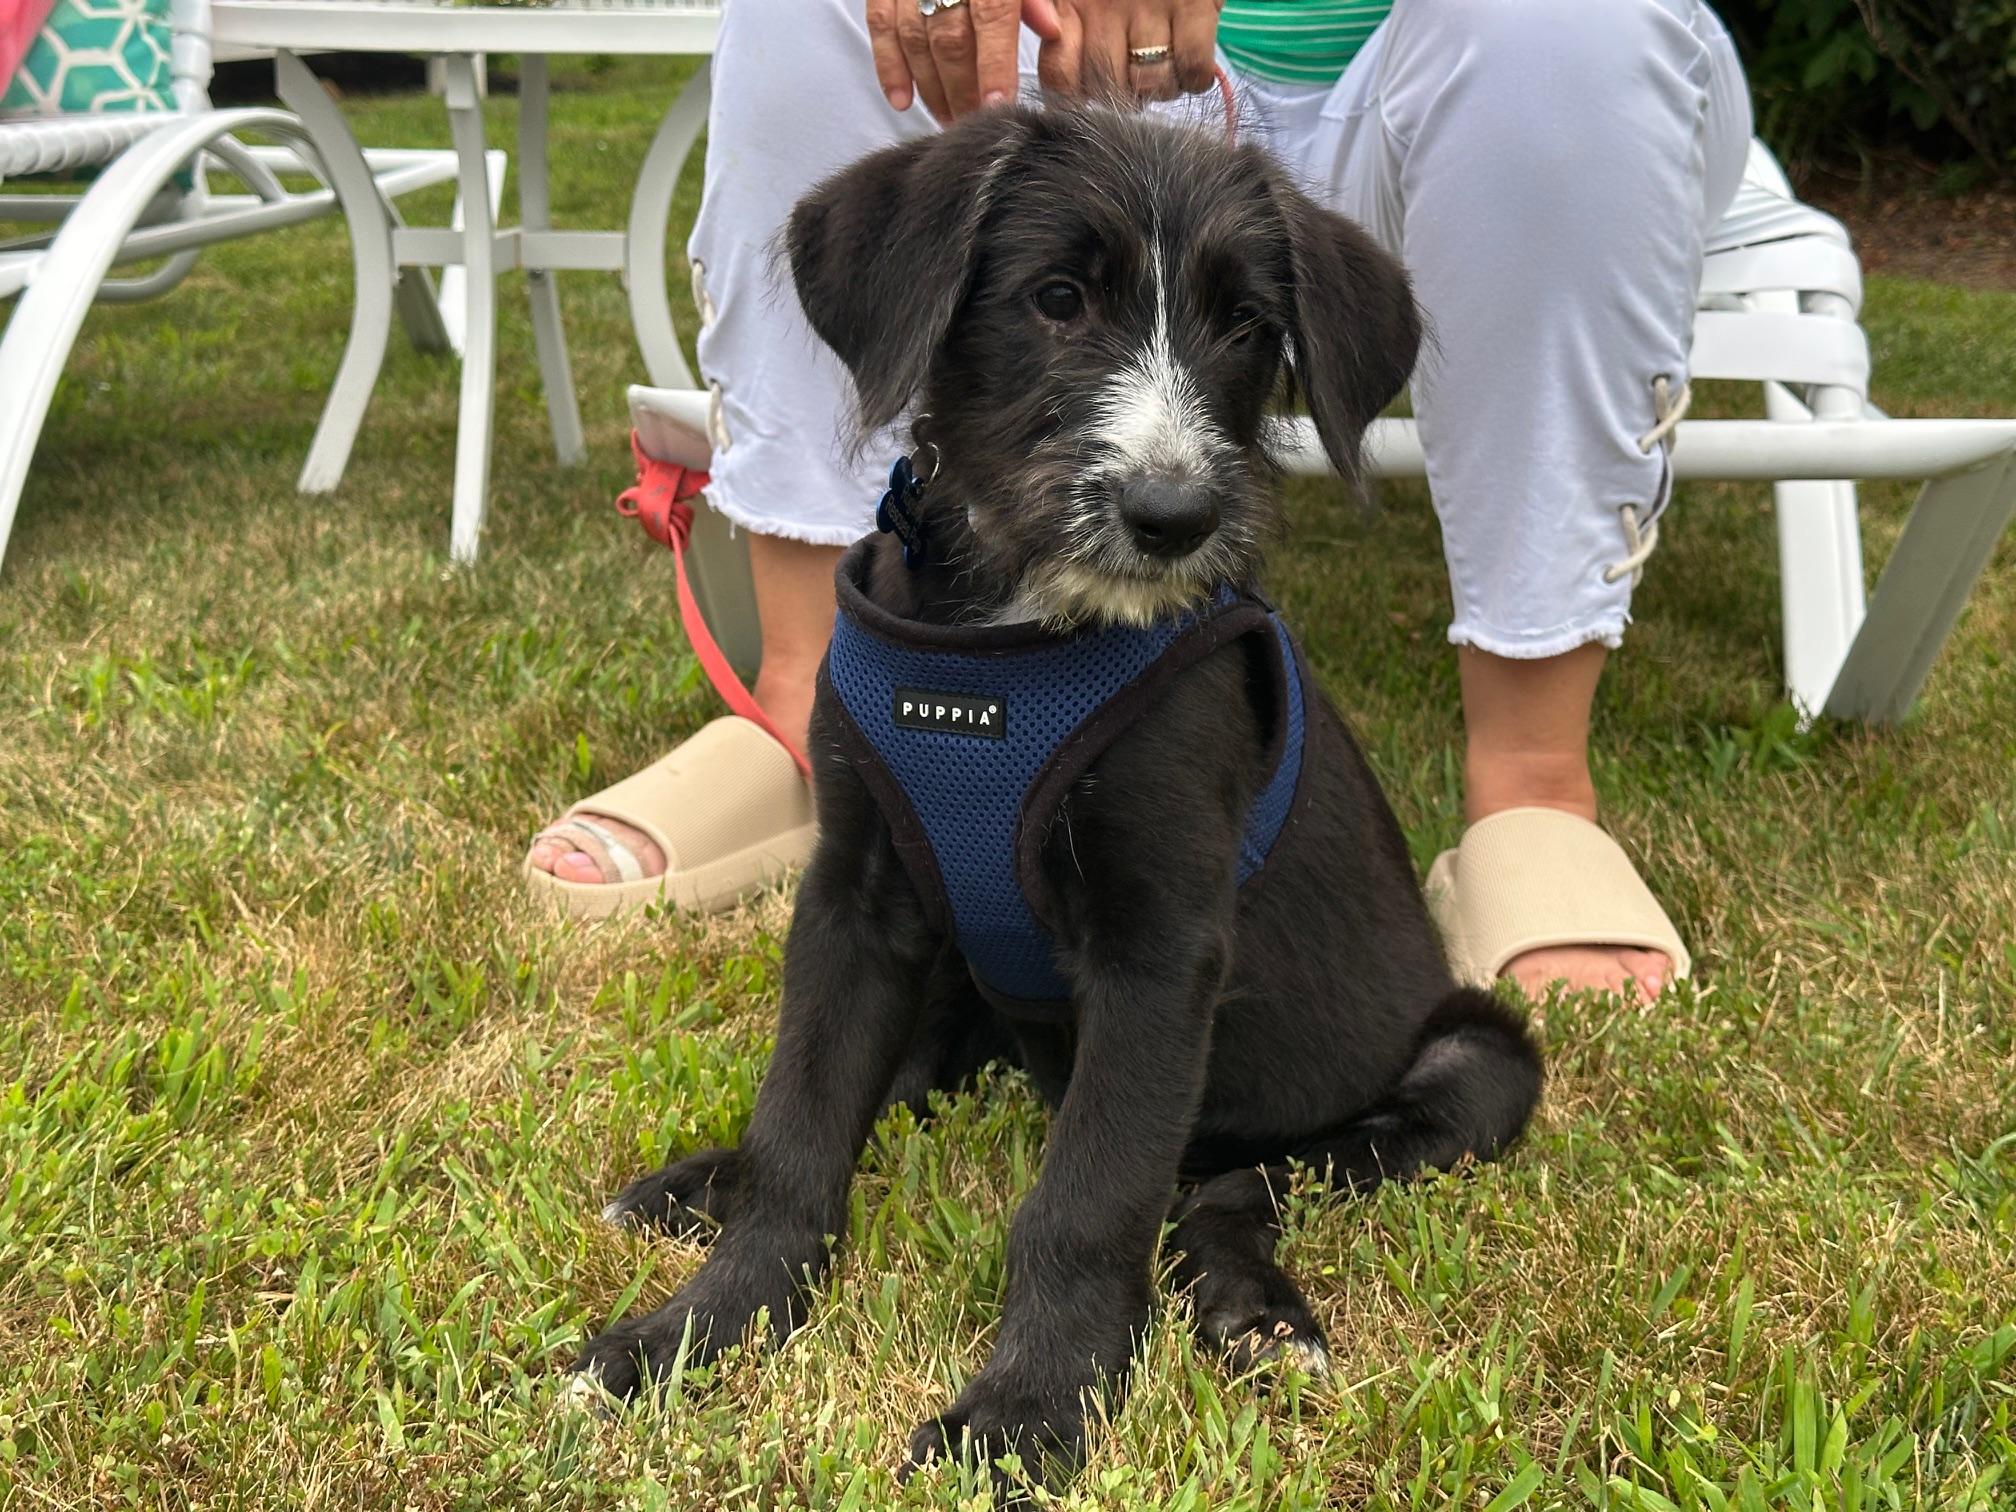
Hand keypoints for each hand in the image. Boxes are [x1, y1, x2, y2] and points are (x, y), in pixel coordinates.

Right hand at [867, 0, 1063, 121]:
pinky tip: (902, 101)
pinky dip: (889, 67)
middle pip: (951, 40)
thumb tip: (1052, 30)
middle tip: (972, 124)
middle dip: (962, 91)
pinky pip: (880, 26)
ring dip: (931, 89)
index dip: (994, 66)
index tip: (996, 106)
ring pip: (916, 41)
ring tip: (946, 120)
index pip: (992, 19)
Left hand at [1039, 0, 1220, 103]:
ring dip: (1160, 90)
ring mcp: (1152, 9)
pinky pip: (1193, 69)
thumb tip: (1057, 83)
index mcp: (1072, 5)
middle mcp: (1107, 8)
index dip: (1074, 98)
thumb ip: (1055, 27)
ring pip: (1151, 86)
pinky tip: (1188, 65)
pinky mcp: (1195, 7)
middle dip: (1120, 96)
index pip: (1060, 77)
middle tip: (1132, 75)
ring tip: (1163, 68)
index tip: (1089, 96)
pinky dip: (1194, 78)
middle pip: (1106, 88)